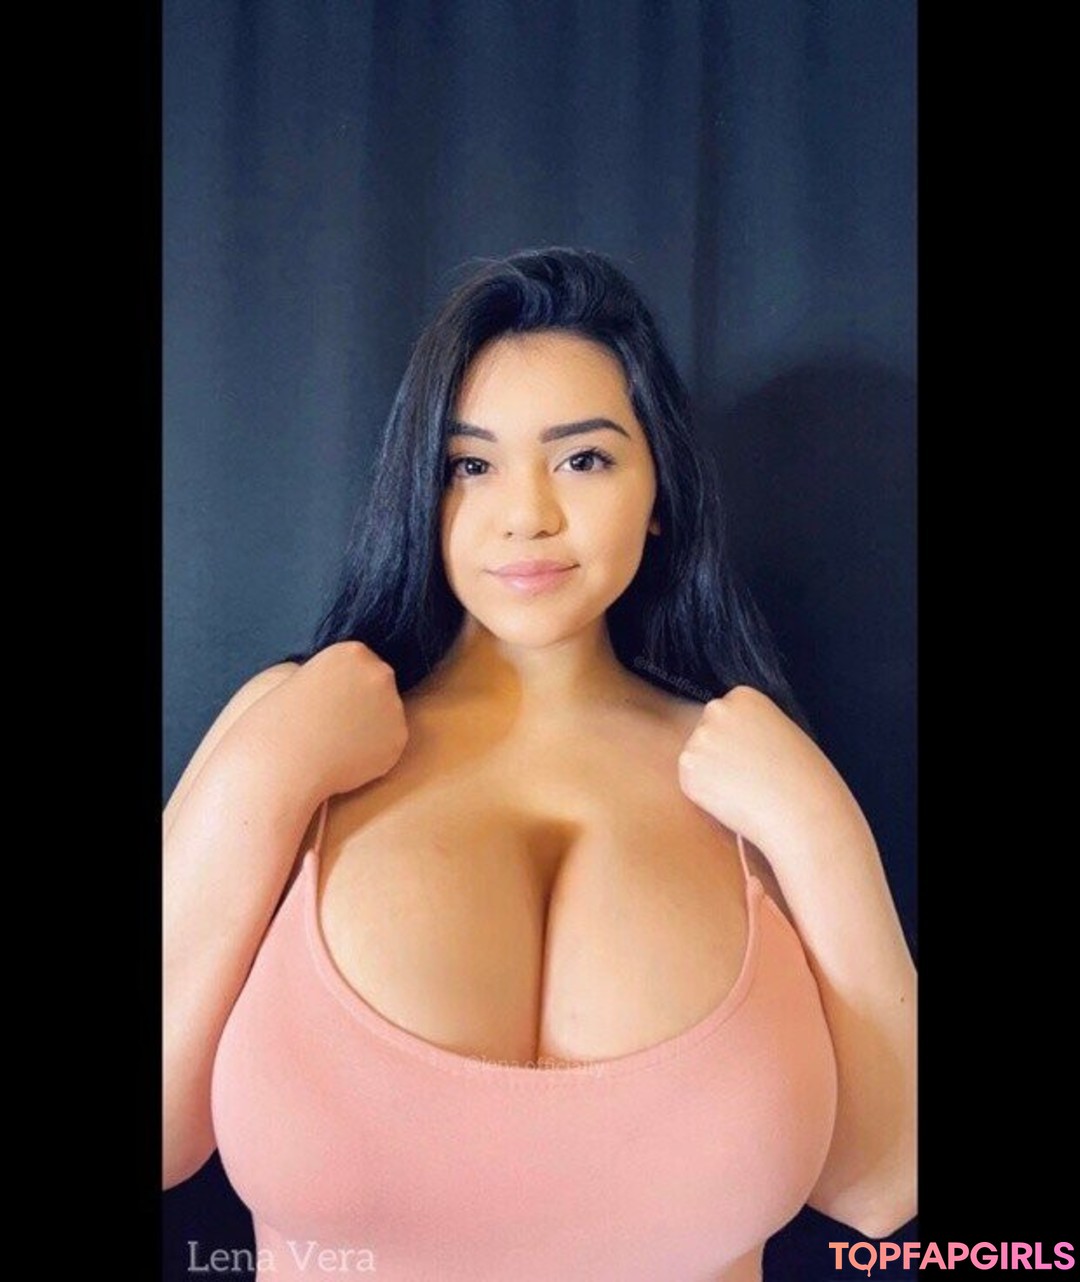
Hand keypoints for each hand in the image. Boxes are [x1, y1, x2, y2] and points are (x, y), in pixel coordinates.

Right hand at [235, 641, 409, 798]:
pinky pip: (387, 746)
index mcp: (353, 652)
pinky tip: (345, 759)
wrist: (283, 760)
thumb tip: (350, 691)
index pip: (362, 666)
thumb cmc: (280, 722)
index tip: (327, 704)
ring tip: (335, 743)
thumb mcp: (299, 678)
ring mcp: (393, 705)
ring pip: (385, 718)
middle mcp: (379, 673)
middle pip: (379, 688)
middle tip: (334, 726)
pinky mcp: (398, 737)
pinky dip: (371, 755)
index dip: (345, 688)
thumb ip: (334, 678)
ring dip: (369, 730)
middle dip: (364, 705)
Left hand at [677, 685, 856, 859]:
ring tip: (745, 789)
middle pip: (708, 732)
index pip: (728, 715)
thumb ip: (752, 727)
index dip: (741, 740)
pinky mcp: (688, 769)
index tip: (757, 756)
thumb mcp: (783, 732)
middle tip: (748, 776)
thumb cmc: (805, 779)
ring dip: (713, 774)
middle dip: (721, 753)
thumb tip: (731, 738)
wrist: (802, 812)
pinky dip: (706, 795)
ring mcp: (698, 738)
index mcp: (743, 696)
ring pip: (698, 758)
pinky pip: (691, 782)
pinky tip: (733, 799)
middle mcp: (717, 709)